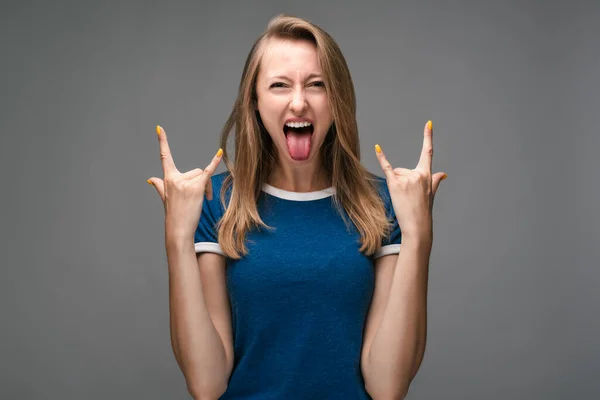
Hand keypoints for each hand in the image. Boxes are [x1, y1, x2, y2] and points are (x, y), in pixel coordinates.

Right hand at [147, 125, 222, 238]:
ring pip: (203, 176)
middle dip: (200, 183)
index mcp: (168, 178)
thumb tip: (150, 179)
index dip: (162, 142)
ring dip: (206, 187)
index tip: (159, 128)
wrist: (178, 229)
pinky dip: (214, 163)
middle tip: (198, 198)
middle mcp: (175, 178)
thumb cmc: (174, 214)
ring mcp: (185, 182)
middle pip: (195, 171)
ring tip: (201, 200)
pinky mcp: (196, 187)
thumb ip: (160, 186)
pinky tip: (219, 153)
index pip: (165, 157)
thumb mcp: (165, 198)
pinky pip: (207, 173)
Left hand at [375, 121, 446, 239]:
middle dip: (402, 182)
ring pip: (396, 174)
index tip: (428, 123)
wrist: (417, 226)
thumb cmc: (423, 211)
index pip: (428, 152)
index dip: (428, 137)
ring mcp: (407, 178)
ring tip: (403, 199)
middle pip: (403, 169)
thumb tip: (443, 173)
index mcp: (427, 175)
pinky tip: (377, 147)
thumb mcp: (430, 194)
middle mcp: (418, 174)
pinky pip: (387, 168)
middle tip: (408, 198)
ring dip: (396, 186)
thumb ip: (435, 181)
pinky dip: (382, 158)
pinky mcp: (395, 183)